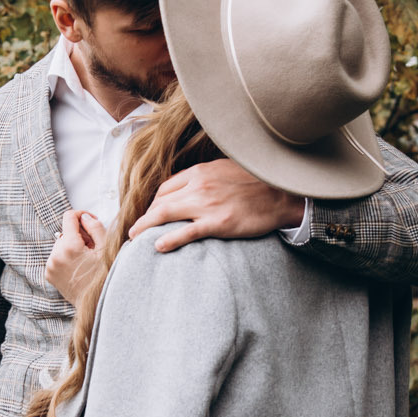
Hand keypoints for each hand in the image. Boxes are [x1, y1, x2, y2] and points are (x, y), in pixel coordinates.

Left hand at [45, 209, 105, 302]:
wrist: (98, 304)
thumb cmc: (106, 277)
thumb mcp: (106, 249)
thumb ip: (95, 227)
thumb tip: (84, 217)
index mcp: (70, 246)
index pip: (69, 217)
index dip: (81, 215)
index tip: (89, 220)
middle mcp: (56, 255)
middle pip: (65, 232)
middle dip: (79, 235)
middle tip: (93, 247)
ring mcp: (50, 266)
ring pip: (61, 244)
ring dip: (72, 246)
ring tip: (87, 259)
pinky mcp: (49, 275)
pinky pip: (56, 257)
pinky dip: (66, 257)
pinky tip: (79, 267)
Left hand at [127, 158, 303, 252]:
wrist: (284, 194)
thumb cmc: (258, 183)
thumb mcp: (227, 169)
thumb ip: (207, 176)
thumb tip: (191, 185)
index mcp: (201, 171)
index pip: (166, 187)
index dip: (153, 201)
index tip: (149, 213)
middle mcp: (199, 185)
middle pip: (160, 201)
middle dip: (145, 216)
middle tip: (136, 229)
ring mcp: (207, 204)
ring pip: (165, 215)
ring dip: (145, 227)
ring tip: (134, 237)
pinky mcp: (218, 223)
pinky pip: (186, 232)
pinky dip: (168, 240)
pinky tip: (158, 247)